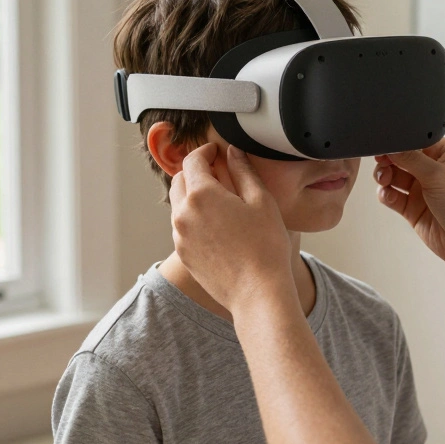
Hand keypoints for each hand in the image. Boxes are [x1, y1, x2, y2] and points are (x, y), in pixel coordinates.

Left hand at [170, 143, 296, 316]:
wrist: (257, 293)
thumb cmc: (265, 246)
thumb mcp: (261, 200)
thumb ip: (243, 171)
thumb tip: (232, 152)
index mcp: (201, 195)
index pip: (192, 160)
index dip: (205, 151)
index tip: (216, 151)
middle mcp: (183, 214)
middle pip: (179, 180)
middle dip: (195, 172)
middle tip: (218, 173)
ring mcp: (180, 236)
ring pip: (179, 205)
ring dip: (193, 196)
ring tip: (220, 201)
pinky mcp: (183, 254)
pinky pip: (182, 227)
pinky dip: (193, 218)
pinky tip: (217, 226)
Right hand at [374, 138, 444, 271]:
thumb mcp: (438, 175)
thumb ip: (410, 158)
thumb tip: (391, 145)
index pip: (416, 140)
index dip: (400, 142)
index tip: (385, 144)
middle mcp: (434, 170)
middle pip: (401, 158)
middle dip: (389, 160)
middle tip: (382, 163)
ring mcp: (423, 190)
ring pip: (394, 177)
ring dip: (385, 177)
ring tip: (385, 181)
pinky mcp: (414, 209)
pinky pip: (393, 196)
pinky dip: (386, 194)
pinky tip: (387, 195)